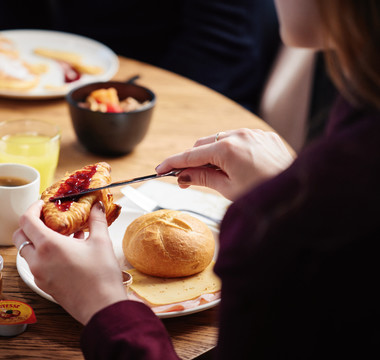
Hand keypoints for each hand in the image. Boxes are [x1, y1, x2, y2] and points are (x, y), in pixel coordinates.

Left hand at [13, 200, 127, 324]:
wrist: (102, 308)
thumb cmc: (101, 277)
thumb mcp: (101, 242)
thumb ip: (96, 220)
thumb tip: (96, 206)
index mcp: (48, 245)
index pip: (26, 220)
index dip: (32, 208)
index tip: (42, 204)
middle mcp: (38, 260)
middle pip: (20, 236)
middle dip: (29, 224)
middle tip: (45, 218)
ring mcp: (38, 274)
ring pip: (26, 252)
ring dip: (36, 241)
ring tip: (58, 235)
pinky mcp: (43, 285)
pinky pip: (35, 265)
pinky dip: (43, 255)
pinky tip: (64, 252)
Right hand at [156, 129, 294, 199]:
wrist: (299, 193)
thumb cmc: (264, 194)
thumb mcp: (228, 189)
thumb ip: (202, 178)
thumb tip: (182, 175)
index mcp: (227, 149)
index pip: (191, 155)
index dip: (172, 163)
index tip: (159, 169)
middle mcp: (240, 135)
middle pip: (203, 144)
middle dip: (193, 160)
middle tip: (186, 179)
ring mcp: (254, 133)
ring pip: (221, 140)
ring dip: (212, 154)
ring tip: (217, 176)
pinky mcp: (265, 136)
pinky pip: (240, 139)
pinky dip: (232, 151)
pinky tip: (237, 167)